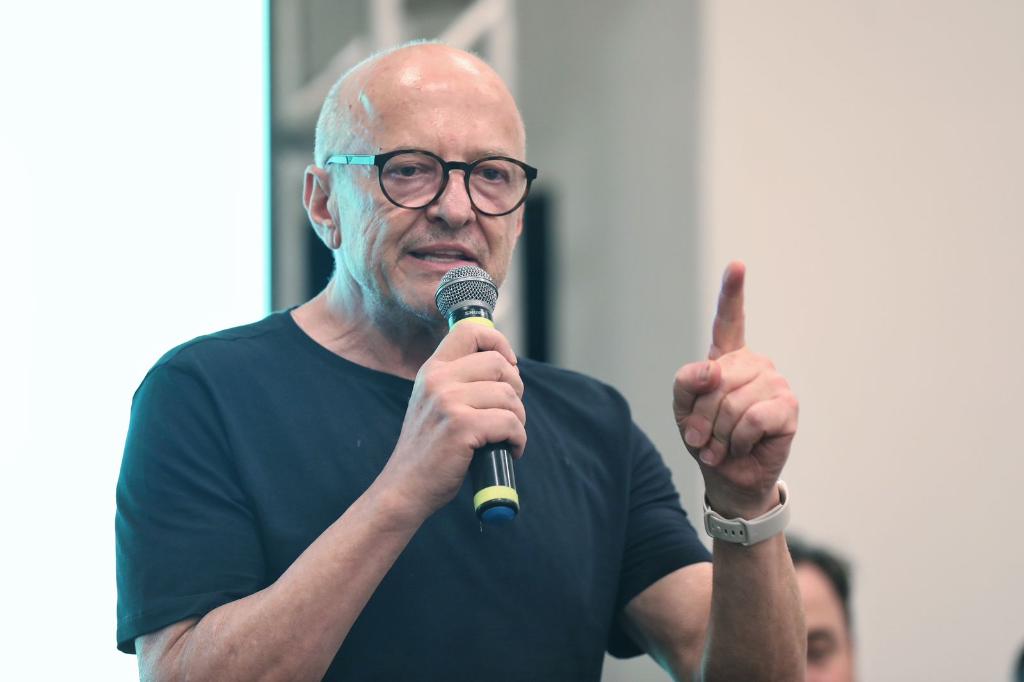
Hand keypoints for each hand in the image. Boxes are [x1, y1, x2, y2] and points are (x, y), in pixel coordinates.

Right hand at [381, 323, 526, 520]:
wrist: (405, 488)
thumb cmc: (429, 450)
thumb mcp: (434, 403)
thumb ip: (459, 381)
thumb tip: (506, 366)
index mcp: (432, 370)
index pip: (470, 331)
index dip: (499, 343)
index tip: (509, 366)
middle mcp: (438, 379)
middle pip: (499, 364)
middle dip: (516, 390)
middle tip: (509, 413)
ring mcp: (448, 402)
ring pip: (509, 396)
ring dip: (518, 419)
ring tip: (506, 436)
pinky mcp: (461, 427)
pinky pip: (510, 423)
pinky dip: (518, 439)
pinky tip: (509, 450)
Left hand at [673, 262, 797, 517]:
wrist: (726, 478)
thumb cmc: (706, 441)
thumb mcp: (683, 411)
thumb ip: (686, 383)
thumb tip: (714, 369)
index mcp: (726, 359)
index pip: (730, 320)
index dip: (733, 292)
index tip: (737, 265)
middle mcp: (754, 365)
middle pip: (715, 378)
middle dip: (702, 415)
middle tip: (702, 439)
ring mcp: (774, 383)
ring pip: (733, 400)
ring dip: (720, 432)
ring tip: (723, 445)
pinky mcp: (788, 407)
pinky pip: (754, 417)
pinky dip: (740, 439)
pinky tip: (744, 447)